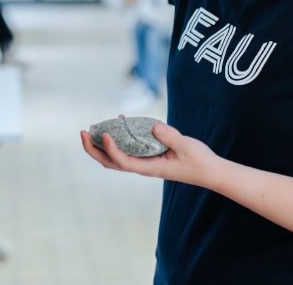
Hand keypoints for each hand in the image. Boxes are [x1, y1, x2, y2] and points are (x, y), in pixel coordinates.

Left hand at [80, 119, 220, 187]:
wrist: (210, 171)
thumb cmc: (199, 161)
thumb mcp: (187, 147)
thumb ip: (171, 137)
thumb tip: (154, 126)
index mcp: (150, 168)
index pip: (123, 162)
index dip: (111, 149)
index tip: (105, 134)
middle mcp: (143, 167)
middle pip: (111, 162)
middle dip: (94, 149)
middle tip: (82, 132)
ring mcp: (144, 162)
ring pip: (116, 156)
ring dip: (101, 144)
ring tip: (92, 127)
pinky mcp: (148, 156)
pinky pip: (127, 149)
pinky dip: (118, 138)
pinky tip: (120, 121)